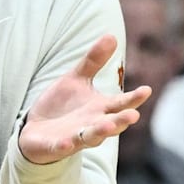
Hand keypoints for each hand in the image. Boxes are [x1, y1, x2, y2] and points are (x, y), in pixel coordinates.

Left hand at [19, 34, 150, 164]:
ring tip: (108, 127)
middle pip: (110, 124)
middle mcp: (91, 125)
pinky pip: (60, 147)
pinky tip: (65, 143)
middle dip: (121, 120)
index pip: (120, 104)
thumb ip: (93, 61)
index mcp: (99, 109)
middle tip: (134, 115)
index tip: (147, 90)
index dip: (133, 98)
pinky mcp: (55, 146)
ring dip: (99, 132)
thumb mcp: (76, 79)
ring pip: (90, 137)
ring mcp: (74, 137)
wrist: (37, 131)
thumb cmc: (62, 106)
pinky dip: (63, 146)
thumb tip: (111, 35)